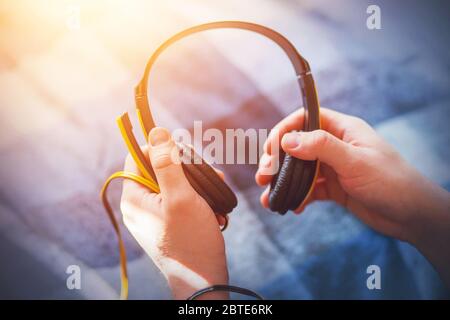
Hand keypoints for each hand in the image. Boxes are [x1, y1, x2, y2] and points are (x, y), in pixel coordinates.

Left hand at [120, 127, 228, 298]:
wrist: (203, 282)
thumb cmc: (191, 241)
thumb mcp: (181, 197)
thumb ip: (168, 163)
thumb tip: (157, 132)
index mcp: (134, 198)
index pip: (137, 157)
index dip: (158, 148)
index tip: (183, 152)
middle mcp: (140, 206)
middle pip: (158, 169)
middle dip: (186, 169)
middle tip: (209, 175)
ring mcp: (154, 217)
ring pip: (173, 185)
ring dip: (197, 185)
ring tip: (216, 193)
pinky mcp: (168, 225)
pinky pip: (180, 201)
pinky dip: (197, 200)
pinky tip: (213, 208)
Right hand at [256, 108, 449, 284]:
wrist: (412, 215)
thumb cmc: (391, 181)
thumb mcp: (354, 161)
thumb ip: (320, 147)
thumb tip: (287, 140)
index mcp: (343, 130)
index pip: (305, 119)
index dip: (285, 130)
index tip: (271, 148)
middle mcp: (335, 146)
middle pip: (297, 146)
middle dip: (277, 160)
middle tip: (263, 175)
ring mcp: (334, 168)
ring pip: (300, 170)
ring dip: (284, 182)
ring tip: (269, 197)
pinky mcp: (334, 188)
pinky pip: (309, 189)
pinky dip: (298, 197)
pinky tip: (292, 207)